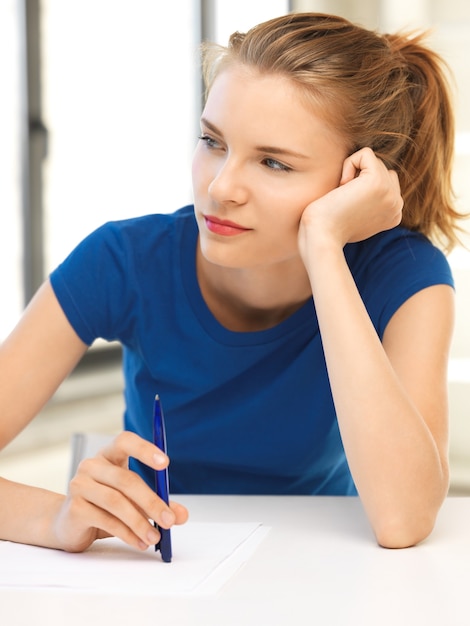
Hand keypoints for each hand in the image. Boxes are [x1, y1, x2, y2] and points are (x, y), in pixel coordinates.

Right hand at [52, 431, 187, 551]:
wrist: (68, 525)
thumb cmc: (104, 507)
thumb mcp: (134, 503)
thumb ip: (157, 505)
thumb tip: (181, 515)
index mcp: (109, 455)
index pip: (125, 441)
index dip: (145, 449)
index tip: (165, 464)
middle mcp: (92, 465)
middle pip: (126, 479)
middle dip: (151, 501)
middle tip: (169, 520)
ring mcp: (79, 485)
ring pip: (116, 502)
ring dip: (140, 522)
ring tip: (155, 536)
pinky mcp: (74, 508)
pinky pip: (106, 520)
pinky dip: (127, 533)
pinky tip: (139, 541)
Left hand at [299, 147, 402, 254]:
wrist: (321, 237)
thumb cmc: (328, 228)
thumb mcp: (355, 217)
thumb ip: (367, 203)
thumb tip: (362, 185)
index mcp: (394, 215)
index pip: (385, 182)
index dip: (361, 187)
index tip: (349, 207)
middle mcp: (397, 205)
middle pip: (381, 169)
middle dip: (359, 178)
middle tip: (344, 201)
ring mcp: (390, 193)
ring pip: (373, 161)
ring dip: (353, 172)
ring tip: (343, 195)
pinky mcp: (377, 181)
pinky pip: (365, 154)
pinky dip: (349, 164)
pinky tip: (342, 186)